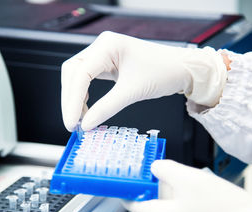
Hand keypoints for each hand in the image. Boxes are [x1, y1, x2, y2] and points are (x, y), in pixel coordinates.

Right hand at [61, 31, 225, 130]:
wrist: (181, 68)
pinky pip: (86, 79)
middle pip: (72, 73)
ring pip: (76, 76)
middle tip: (73, 123)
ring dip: (75, 98)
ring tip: (80, 119)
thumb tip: (86, 125)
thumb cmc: (163, 72)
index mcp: (107, 45)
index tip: (72, 122)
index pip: (80, 74)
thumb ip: (106, 108)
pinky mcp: (106, 63)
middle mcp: (101, 46)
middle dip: (70, 100)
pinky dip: (83, 95)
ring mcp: (103, 54)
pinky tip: (86, 108)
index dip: (72, 101)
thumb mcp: (133, 92)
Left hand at [123, 160, 251, 211]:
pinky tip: (201, 210)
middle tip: (175, 181)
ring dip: (173, 206)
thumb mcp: (190, 178)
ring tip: (194, 196)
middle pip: (151, 210)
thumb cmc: (225, 210)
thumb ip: (164, 169)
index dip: (132, 189)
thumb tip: (154, 168)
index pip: (132, 203)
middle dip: (160, 194)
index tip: (132, 181)